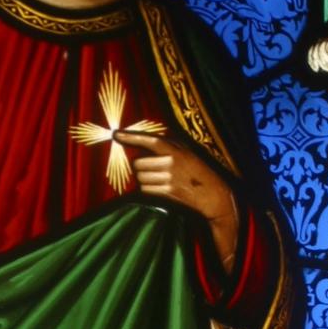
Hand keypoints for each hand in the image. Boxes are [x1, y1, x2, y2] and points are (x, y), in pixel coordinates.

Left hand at [116, 131, 239, 272]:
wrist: (212, 194)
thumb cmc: (198, 171)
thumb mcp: (187, 152)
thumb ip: (168, 146)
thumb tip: (144, 142)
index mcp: (176, 150)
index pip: (149, 140)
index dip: (130, 137)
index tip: (116, 134)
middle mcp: (171, 163)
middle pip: (138, 163)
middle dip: (141, 167)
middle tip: (152, 170)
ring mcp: (168, 178)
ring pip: (140, 178)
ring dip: (145, 180)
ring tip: (160, 180)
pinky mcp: (167, 193)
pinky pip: (145, 190)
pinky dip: (148, 190)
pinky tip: (161, 189)